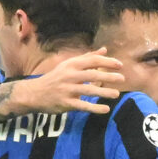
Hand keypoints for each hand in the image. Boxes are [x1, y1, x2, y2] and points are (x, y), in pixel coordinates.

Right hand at [0, 48, 125, 117]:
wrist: (35, 93)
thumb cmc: (56, 78)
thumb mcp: (69, 65)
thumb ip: (88, 58)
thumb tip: (105, 50)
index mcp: (71, 65)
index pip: (92, 61)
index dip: (107, 62)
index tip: (120, 65)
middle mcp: (69, 75)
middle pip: (92, 75)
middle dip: (108, 76)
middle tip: (122, 78)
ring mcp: (67, 89)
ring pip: (88, 90)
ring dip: (104, 92)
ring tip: (116, 94)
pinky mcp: (66, 103)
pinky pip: (83, 106)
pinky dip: (95, 108)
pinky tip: (106, 109)